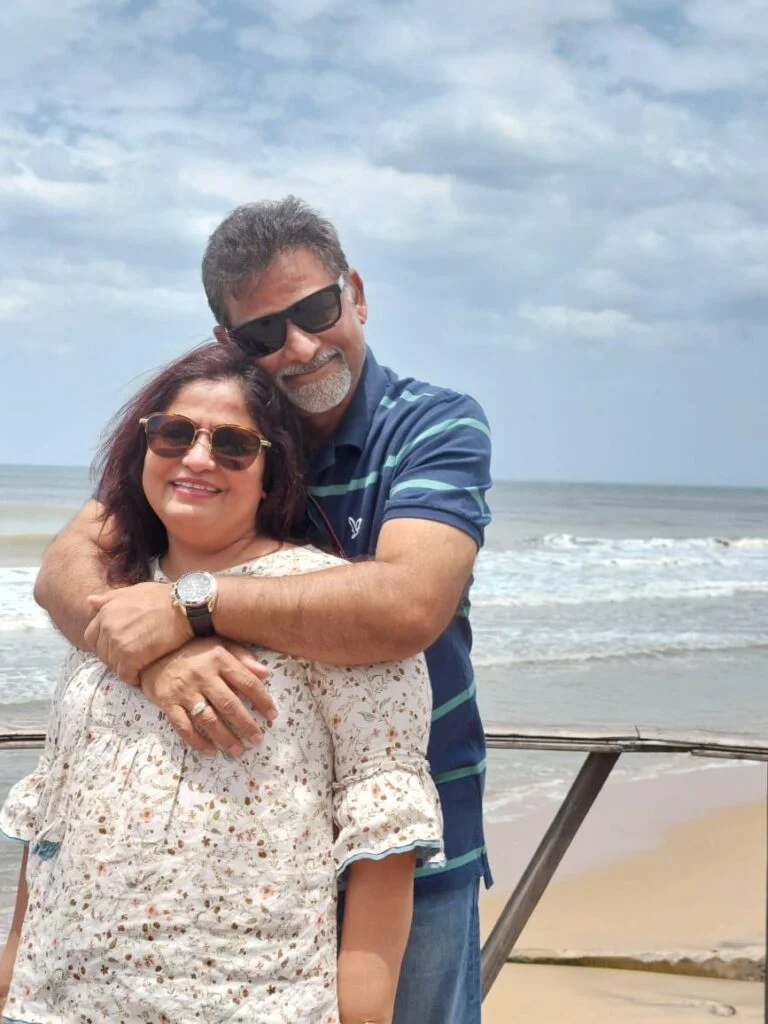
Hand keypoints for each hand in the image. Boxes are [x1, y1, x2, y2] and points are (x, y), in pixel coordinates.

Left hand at [84, 582, 191, 682]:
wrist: (185, 606)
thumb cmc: (164, 597)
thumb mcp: (135, 591)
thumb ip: (111, 598)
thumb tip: (89, 600)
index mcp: (106, 612)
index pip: (91, 637)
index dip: (105, 645)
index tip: (121, 648)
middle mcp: (107, 627)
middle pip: (103, 654)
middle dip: (116, 658)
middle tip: (134, 658)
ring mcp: (117, 642)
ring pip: (113, 666)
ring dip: (126, 668)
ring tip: (140, 665)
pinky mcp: (130, 656)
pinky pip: (125, 674)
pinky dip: (133, 677)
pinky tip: (143, 673)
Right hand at [140, 638, 276, 755]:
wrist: (153, 651)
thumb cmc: (193, 649)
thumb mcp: (219, 645)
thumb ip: (243, 657)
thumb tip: (265, 673)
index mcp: (219, 659)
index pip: (247, 682)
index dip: (262, 700)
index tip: (273, 715)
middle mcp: (202, 675)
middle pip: (229, 704)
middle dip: (246, 725)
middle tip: (257, 740)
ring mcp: (184, 691)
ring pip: (208, 719)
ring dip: (225, 738)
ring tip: (238, 750)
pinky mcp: (167, 703)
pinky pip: (184, 727)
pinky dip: (197, 742)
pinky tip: (210, 751)